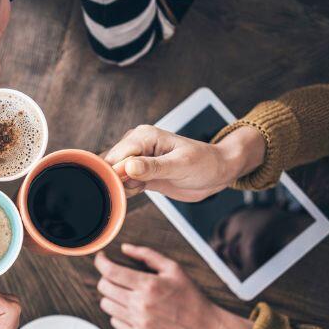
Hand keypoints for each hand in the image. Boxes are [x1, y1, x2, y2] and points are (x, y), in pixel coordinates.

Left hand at [94, 244, 252, 328]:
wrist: (203, 327)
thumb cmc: (190, 296)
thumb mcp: (173, 268)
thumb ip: (147, 255)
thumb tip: (125, 248)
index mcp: (149, 285)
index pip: (111, 271)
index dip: (101, 262)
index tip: (101, 258)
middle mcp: (141, 304)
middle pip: (104, 287)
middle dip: (106, 277)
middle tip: (115, 275)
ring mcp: (139, 321)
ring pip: (106, 304)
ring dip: (110, 295)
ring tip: (123, 291)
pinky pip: (114, 321)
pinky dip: (117, 312)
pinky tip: (129, 307)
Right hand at [103, 125, 265, 201]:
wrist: (218, 172)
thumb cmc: (205, 163)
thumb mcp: (181, 165)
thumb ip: (153, 167)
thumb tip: (128, 166)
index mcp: (144, 136)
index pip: (117, 155)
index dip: (115, 173)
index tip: (123, 187)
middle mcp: (137, 145)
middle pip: (110, 164)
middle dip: (115, 181)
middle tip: (133, 191)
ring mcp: (137, 159)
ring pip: (114, 175)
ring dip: (119, 187)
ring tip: (139, 190)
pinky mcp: (140, 173)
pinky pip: (123, 183)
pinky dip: (125, 191)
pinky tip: (138, 192)